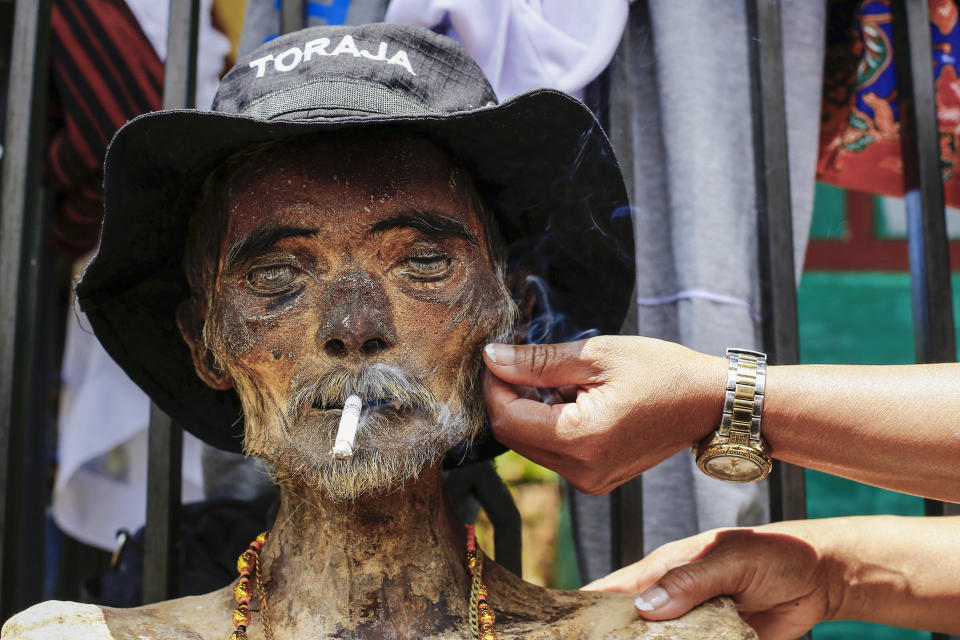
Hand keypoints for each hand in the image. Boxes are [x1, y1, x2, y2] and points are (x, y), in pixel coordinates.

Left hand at [482, 336, 725, 493]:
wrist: (709, 403)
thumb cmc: (662, 372)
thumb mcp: (597, 355)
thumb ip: (538, 361)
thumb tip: (491, 358)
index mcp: (580, 439)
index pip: (506, 419)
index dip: (493, 386)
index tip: (499, 357)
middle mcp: (581, 471)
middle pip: (514, 436)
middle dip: (510, 397)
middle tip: (529, 363)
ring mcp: (589, 480)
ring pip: (531, 444)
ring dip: (532, 410)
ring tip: (565, 380)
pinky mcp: (595, 479)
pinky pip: (553, 452)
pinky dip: (551, 423)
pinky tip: (575, 398)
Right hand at [582, 526, 833, 639]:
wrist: (822, 580)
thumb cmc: (774, 555)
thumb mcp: (731, 560)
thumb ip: (690, 580)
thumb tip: (645, 608)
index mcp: (668, 569)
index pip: (616, 588)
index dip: (586, 605)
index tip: (563, 625)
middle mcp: (674, 598)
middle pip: (630, 624)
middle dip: (609, 636)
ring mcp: (693, 625)